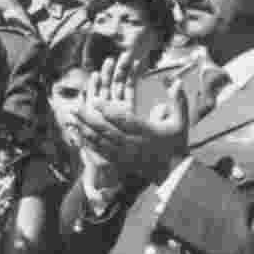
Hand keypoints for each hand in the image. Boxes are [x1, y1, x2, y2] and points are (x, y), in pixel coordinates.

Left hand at [74, 52, 188, 183]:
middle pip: (107, 131)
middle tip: (74, 108)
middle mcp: (133, 144)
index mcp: (147, 132)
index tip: (95, 100)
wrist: (174, 173)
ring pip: (101, 142)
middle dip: (89, 119)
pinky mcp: (119, 162)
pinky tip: (77, 134)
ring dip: (85, 130)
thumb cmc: (176, 143)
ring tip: (71, 119)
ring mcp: (125, 154)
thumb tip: (177, 80)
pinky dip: (88, 143)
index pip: (125, 120)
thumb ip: (179, 100)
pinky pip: (100, 152)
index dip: (109, 111)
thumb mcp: (182, 121)